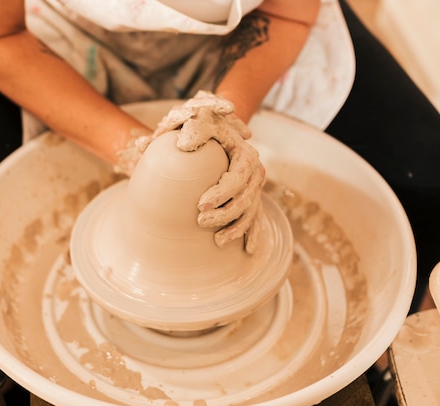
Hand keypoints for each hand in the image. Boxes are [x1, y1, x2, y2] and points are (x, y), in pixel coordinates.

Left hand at [140, 91, 264, 252]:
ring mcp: (254, 187)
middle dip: (225, 214)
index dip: (222, 193)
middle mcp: (255, 172)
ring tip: (218, 242)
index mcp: (246, 156)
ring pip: (250, 212)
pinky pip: (254, 218)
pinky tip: (248, 249)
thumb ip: (193, 129)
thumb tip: (184, 145)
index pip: (237, 179)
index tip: (200, 204)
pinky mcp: (249, 197)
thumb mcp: (199, 122)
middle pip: (245, 200)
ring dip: (237, 228)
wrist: (214, 129)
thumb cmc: (204, 126)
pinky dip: (251, 233)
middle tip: (201, 221)